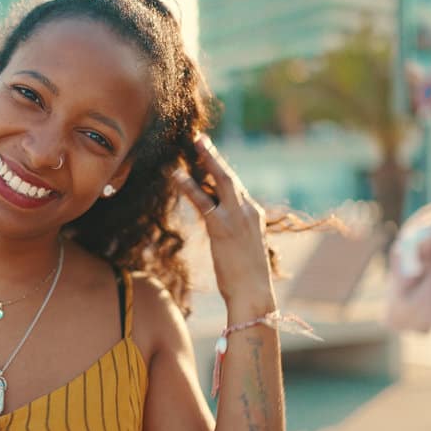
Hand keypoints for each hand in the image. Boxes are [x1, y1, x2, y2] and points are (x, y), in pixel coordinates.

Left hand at [172, 134, 274, 308]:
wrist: (253, 292)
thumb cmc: (247, 277)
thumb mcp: (242, 248)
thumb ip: (233, 232)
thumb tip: (219, 226)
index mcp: (253, 214)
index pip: (234, 186)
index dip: (219, 170)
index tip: (208, 156)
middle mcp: (247, 210)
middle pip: (229, 176)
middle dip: (214, 156)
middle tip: (200, 138)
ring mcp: (236, 217)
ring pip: (220, 180)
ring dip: (205, 160)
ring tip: (193, 143)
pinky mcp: (222, 227)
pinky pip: (203, 201)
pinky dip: (189, 186)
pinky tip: (176, 175)